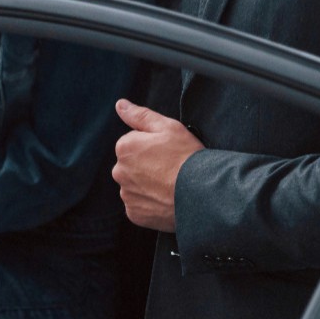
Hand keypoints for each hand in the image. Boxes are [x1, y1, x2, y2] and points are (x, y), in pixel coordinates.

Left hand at [111, 98, 201, 232]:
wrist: (200, 193)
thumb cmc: (186, 156)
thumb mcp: (167, 127)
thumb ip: (140, 115)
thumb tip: (120, 104)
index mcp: (124, 148)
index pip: (133, 144)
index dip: (153, 147)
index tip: (168, 152)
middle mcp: (119, 172)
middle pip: (132, 166)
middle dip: (147, 166)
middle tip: (170, 169)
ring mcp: (126, 195)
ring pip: (135, 186)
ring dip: (148, 186)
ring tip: (170, 186)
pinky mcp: (134, 214)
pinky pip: (139, 206)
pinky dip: (150, 204)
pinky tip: (166, 199)